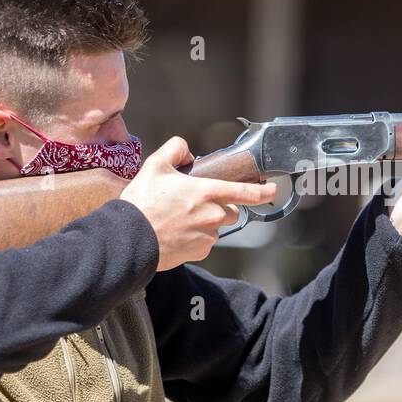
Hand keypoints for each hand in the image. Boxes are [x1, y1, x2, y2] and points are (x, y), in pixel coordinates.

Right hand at [120, 137, 277, 270]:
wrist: (129, 238)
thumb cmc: (142, 202)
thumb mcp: (154, 165)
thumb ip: (175, 149)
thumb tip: (187, 150)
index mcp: (207, 192)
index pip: (246, 192)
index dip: (263, 191)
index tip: (272, 190)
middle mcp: (214, 216)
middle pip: (231, 210)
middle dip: (220, 205)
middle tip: (194, 203)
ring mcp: (208, 236)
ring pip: (217, 227)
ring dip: (206, 222)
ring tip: (179, 219)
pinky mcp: (200, 252)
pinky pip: (205, 242)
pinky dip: (196, 237)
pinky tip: (177, 232)